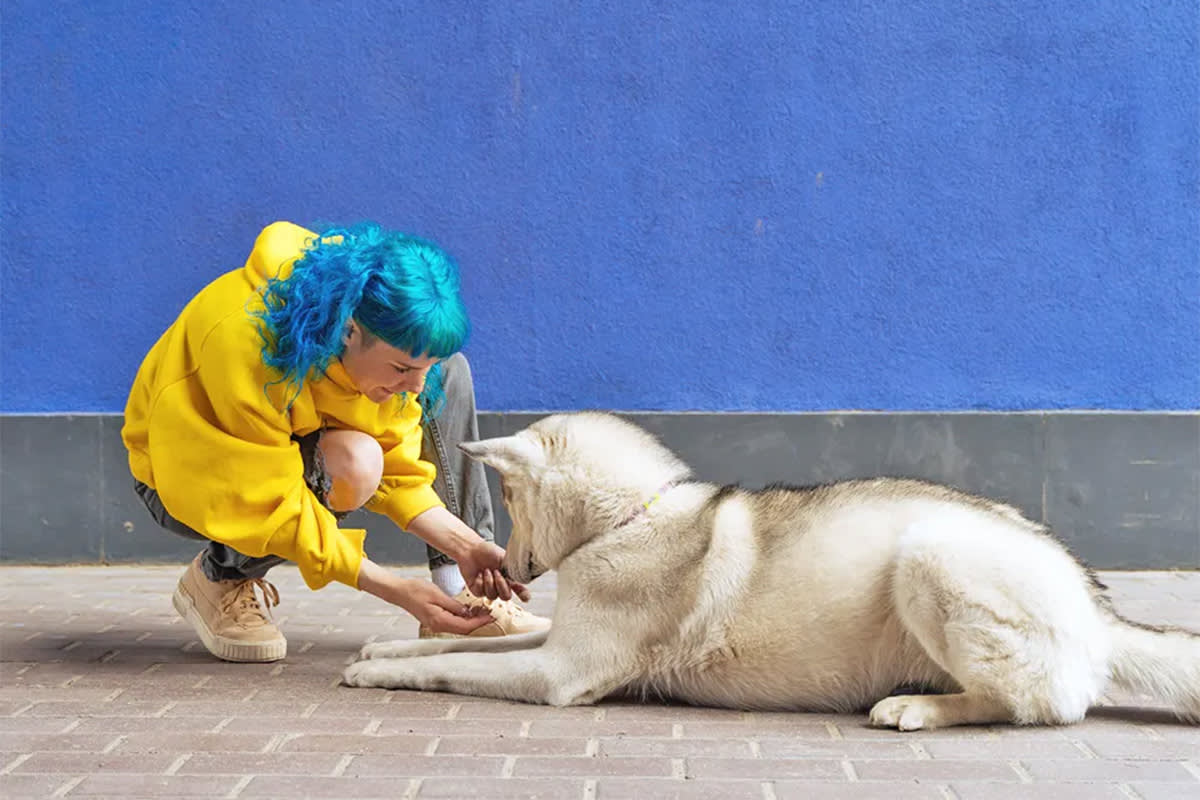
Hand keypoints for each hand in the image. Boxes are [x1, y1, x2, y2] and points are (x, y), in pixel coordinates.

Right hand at [356, 558, 492, 634]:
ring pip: (459, 626)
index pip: (466, 626)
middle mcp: (439, 626)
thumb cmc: (415, 590)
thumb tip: (469, 613)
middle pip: (464, 629)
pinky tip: (469, 609)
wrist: (399, 591)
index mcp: (440, 621)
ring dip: (471, 620)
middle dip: (478, 622)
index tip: (491, 616)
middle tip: (490, 613)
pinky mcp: (435, 620)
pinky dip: (463, 617)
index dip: (480, 622)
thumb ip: (454, 605)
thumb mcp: (438, 594)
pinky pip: (452, 622)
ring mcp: (436, 624)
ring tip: (483, 610)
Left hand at [456, 540, 529, 601]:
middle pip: (506, 597)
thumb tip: (521, 577)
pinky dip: (480, 582)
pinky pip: (481, 593)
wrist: (471, 550)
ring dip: (489, 582)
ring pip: (493, 596)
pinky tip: (479, 574)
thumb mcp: (504, 559)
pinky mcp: (477, 590)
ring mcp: (488, 589)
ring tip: (486, 570)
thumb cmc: (487, 551)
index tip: (525, 597)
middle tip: (497, 572)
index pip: (520, 590)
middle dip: (501, 585)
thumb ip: (513, 570)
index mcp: (509, 577)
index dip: (523, 595)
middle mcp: (500, 585)